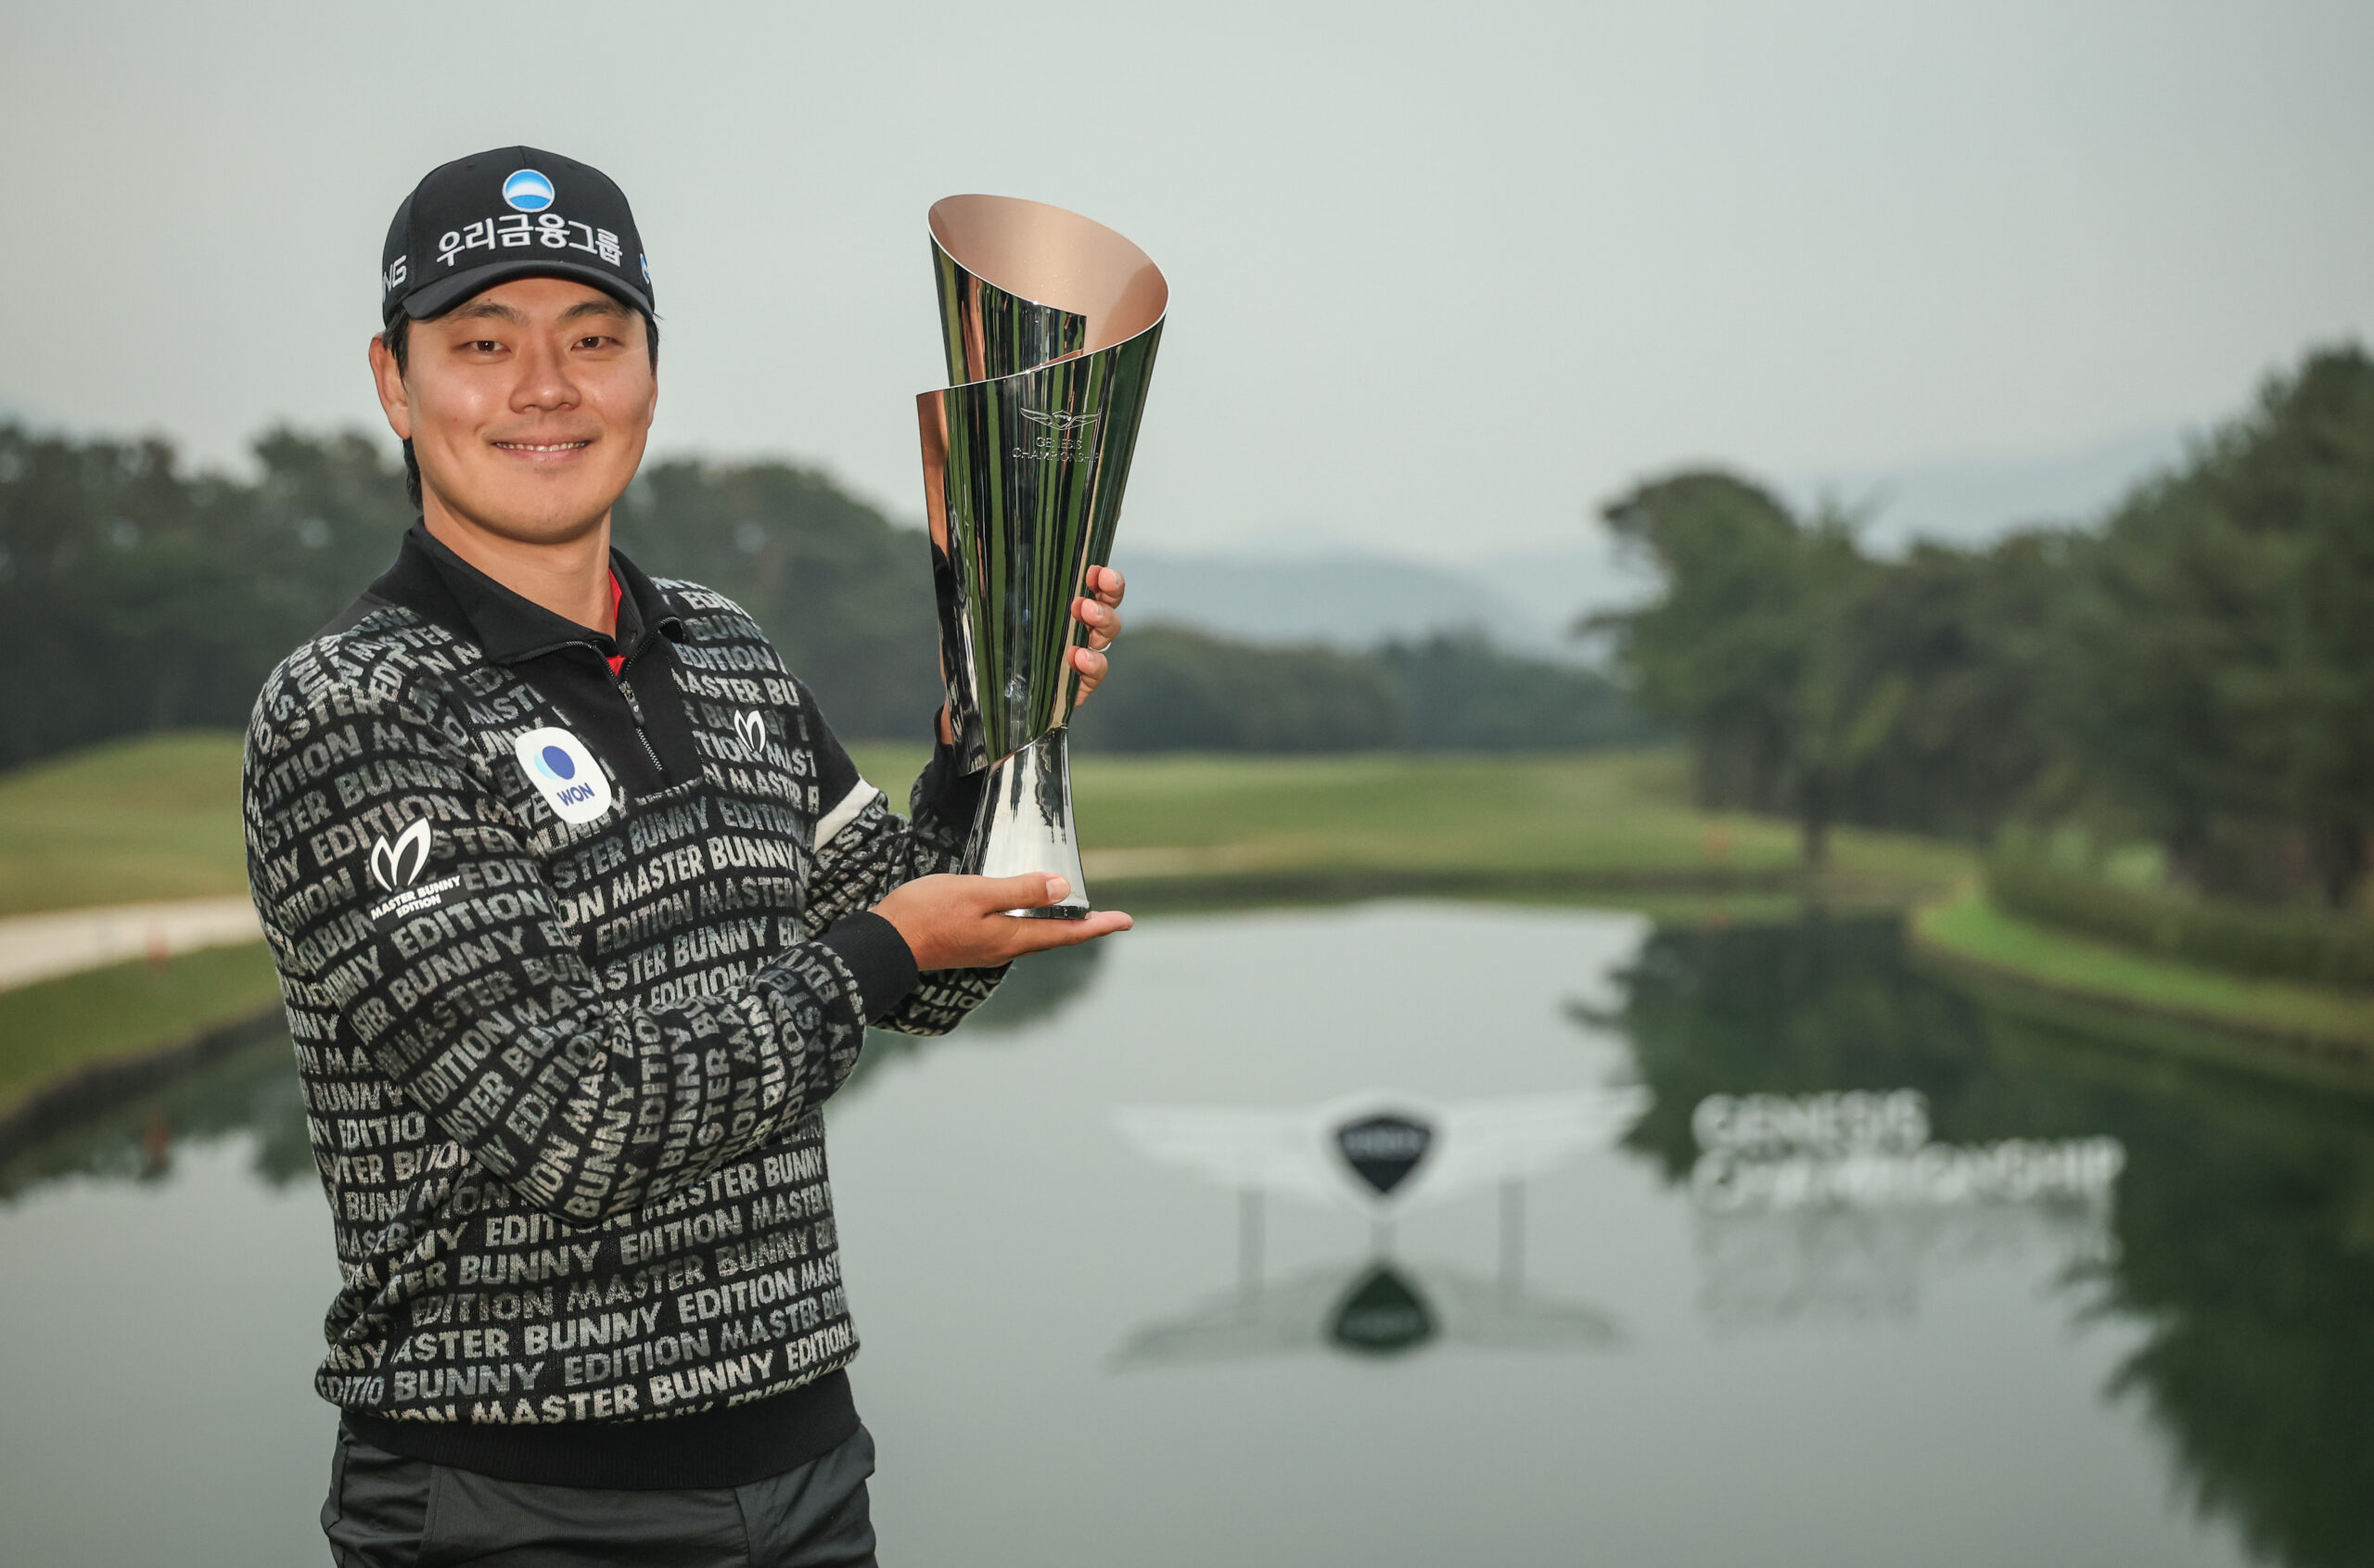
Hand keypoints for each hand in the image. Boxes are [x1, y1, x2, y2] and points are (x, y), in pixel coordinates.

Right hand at [873, 873, 1132, 970]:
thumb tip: (1063, 888)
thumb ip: (1019, 892)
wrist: (883, 943)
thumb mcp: (976, 894)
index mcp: (1010, 937)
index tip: (1126, 922)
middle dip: (1083, 928)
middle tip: (1109, 921)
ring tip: (1075, 916)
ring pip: (1033, 938)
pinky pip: (1013, 935)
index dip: (1098, 926)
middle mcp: (1003, 948)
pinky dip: (1031, 925)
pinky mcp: (969, 944)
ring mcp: (986, 949)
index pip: (1066, 933)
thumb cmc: (926, 914)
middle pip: (1053, 938)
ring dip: (1058, 927)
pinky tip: (1025, 916)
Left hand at [933, 566, 1126, 740]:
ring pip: (1106, 636)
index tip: (1096, 567)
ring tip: (1083, 612)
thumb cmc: (976, 643)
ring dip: (1102, 621)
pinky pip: (1095, 673)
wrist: (970, 694)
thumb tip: (970, 532)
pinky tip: (1077, 657)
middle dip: (1110, 592)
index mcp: (1057, 604)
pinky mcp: (1075, 687)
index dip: (1103, 575)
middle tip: (1095, 583)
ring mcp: (1077, 657)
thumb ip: (979, 571)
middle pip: (1108, 605)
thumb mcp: (974, 603)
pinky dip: (1093, 663)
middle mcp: (1073, 627)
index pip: (1091, 584)